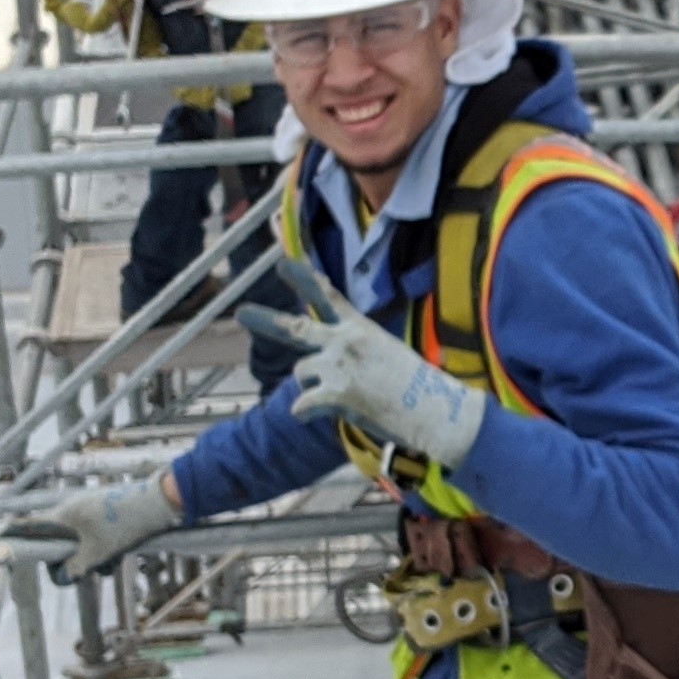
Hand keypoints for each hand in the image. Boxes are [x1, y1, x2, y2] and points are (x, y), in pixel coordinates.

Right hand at [2, 477, 178, 579]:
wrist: (160, 503)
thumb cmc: (126, 524)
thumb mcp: (98, 553)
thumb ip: (74, 568)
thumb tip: (61, 577)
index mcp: (64, 516)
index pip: (28, 525)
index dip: (12, 534)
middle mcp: (72, 510)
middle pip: (57, 543)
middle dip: (72, 560)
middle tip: (91, 567)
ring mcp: (88, 511)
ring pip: (79, 543)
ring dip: (93, 558)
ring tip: (114, 559)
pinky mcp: (104, 513)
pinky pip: (94, 538)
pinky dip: (104, 550)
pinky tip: (121, 553)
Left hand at [239, 269, 487, 468]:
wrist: (436, 410)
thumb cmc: (420, 388)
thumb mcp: (390, 355)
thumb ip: (358, 354)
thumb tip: (335, 368)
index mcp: (360, 329)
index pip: (328, 298)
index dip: (304, 279)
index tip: (283, 264)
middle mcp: (345, 342)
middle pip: (296, 329)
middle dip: (266, 321)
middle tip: (242, 314)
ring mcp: (338, 366)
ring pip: (301, 373)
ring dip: (312, 387)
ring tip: (340, 396)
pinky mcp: (335, 393)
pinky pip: (301, 406)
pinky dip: (306, 413)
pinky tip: (320, 415)